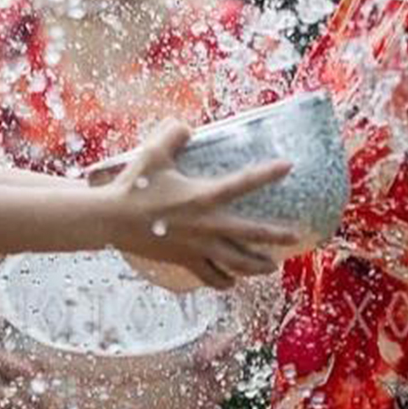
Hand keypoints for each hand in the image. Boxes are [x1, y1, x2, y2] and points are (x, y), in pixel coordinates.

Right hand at [100, 117, 297, 290]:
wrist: (110, 221)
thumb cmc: (133, 184)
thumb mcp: (153, 151)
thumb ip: (173, 132)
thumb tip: (187, 126)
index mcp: (203, 196)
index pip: (244, 183)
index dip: (267, 174)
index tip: (289, 166)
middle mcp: (206, 225)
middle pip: (250, 235)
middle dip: (276, 236)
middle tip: (297, 236)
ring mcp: (196, 248)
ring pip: (235, 263)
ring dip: (256, 265)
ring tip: (272, 266)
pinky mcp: (184, 261)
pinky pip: (210, 277)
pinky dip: (224, 281)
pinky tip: (232, 282)